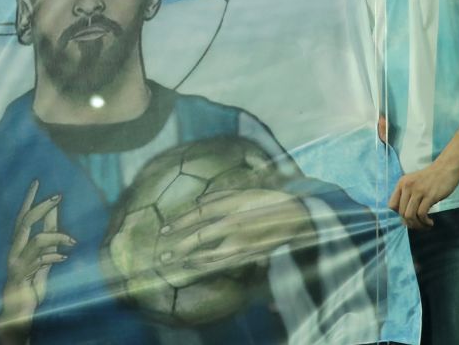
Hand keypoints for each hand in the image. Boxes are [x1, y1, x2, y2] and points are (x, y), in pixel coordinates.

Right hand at [0, 180, 73, 342]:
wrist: (17, 311)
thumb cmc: (30, 284)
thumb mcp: (44, 260)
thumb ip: (49, 241)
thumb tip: (57, 221)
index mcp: (18, 244)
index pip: (23, 216)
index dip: (30, 199)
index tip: (37, 181)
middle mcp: (14, 250)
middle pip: (25, 221)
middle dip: (41, 207)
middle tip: (58, 196)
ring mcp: (16, 263)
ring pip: (35, 240)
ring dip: (56, 237)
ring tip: (71, 240)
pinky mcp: (21, 276)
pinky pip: (39, 262)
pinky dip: (53, 257)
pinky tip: (64, 258)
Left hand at [156, 189, 310, 281]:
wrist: (296, 217)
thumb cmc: (267, 201)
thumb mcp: (243, 192)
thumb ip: (218, 196)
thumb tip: (197, 201)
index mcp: (232, 205)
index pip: (199, 214)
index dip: (179, 222)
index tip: (163, 231)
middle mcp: (235, 223)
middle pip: (200, 236)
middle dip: (179, 247)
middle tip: (162, 256)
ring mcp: (242, 241)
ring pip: (210, 254)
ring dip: (190, 260)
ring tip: (174, 264)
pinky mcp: (249, 254)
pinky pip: (224, 263)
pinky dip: (207, 266)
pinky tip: (195, 267)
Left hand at [389, 161, 458, 228]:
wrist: (446, 167)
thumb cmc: (431, 177)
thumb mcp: (414, 182)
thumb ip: (408, 194)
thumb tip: (406, 216)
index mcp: (401, 184)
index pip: (392, 205)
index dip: (399, 214)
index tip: (409, 217)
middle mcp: (407, 187)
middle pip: (401, 213)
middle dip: (410, 223)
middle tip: (418, 226)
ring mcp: (418, 191)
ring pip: (410, 215)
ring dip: (417, 225)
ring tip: (425, 225)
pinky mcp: (429, 196)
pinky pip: (422, 214)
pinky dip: (425, 222)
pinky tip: (430, 222)